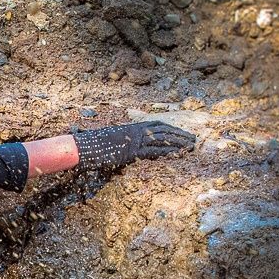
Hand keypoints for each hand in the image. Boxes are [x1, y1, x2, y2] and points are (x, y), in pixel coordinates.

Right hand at [73, 121, 196, 171]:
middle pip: (164, 131)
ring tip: (191, 146)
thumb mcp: (112, 140)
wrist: (85, 147)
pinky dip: (168, 152)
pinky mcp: (133, 151)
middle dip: (180, 135)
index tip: (182, 132)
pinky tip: (178, 154)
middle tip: (193, 139)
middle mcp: (136, 131)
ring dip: (179, 143)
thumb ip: (123, 141)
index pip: (157, 125)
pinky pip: (154, 151)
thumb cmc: (95, 145)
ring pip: (162, 139)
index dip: (172, 128)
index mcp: (132, 127)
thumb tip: (128, 147)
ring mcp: (135, 140)